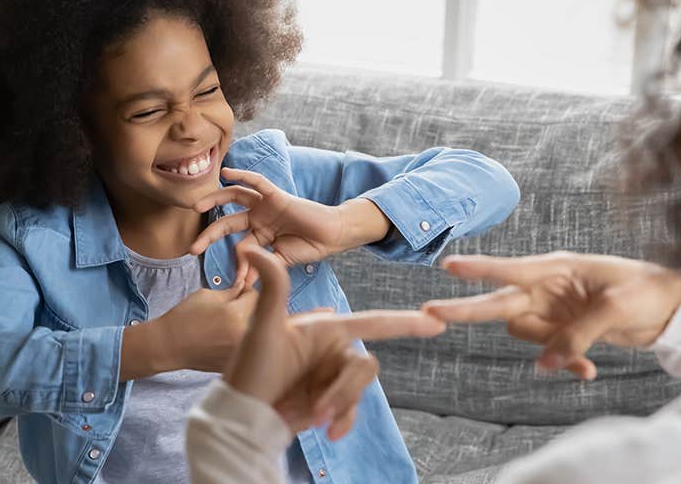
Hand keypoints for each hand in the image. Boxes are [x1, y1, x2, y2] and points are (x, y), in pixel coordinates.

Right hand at [153, 284, 259, 372]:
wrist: (168, 346)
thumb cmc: (184, 318)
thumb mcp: (207, 295)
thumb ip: (232, 291)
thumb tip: (246, 288)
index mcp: (237, 315)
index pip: (256, 296)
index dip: (246, 290)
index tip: (238, 292)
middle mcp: (243, 335)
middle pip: (258, 315)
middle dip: (247, 308)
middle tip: (229, 308)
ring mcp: (240, 352)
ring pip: (253, 332)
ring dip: (244, 325)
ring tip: (224, 325)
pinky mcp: (235, 362)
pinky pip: (245, 346)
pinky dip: (237, 341)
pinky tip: (221, 339)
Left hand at [189, 167, 391, 286]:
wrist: (333, 236)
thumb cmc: (310, 247)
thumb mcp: (281, 261)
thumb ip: (262, 267)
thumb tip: (244, 283)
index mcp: (259, 235)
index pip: (238, 247)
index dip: (236, 265)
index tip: (235, 283)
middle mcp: (258, 218)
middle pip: (227, 222)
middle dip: (209, 235)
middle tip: (192, 249)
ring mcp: (266, 205)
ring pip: (234, 197)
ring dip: (215, 199)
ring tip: (197, 205)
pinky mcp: (277, 195)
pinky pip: (258, 182)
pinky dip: (242, 175)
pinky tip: (226, 173)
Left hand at [225, 248, 445, 438]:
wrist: (243, 413)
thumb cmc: (249, 368)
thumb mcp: (261, 327)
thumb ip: (271, 287)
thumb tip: (252, 249)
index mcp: (326, 328)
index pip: (372, 323)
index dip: (405, 322)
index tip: (436, 320)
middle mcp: (334, 350)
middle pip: (365, 366)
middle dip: (344, 390)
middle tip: (317, 410)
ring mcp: (334, 377)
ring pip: (359, 390)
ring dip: (338, 406)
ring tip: (310, 418)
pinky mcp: (332, 401)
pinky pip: (352, 410)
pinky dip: (343, 421)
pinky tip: (329, 432)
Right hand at [422, 252, 680, 379]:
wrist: (673, 308)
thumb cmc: (647, 291)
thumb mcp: (614, 310)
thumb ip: (576, 336)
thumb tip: (544, 365)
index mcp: (556, 268)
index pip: (509, 269)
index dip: (478, 269)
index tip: (447, 266)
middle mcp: (546, 288)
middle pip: (498, 302)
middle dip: (465, 310)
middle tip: (428, 313)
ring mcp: (552, 310)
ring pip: (525, 334)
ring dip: (547, 351)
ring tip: (583, 363)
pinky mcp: (563, 330)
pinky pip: (549, 352)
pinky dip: (567, 363)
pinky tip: (589, 372)